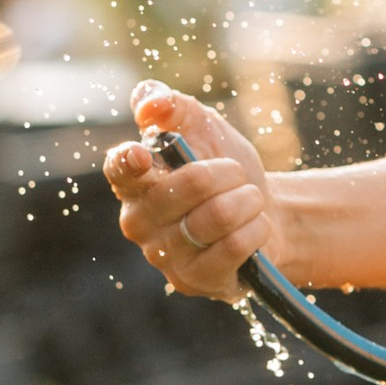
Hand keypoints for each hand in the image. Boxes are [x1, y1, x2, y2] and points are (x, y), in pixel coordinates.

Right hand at [103, 84, 279, 300]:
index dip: (128, 162)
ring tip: (248, 202)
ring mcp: (163, 256)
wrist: (266, 213)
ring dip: (247, 201)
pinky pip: (234, 246)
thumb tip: (150, 104)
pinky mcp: (192, 281)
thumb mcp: (204, 126)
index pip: (119, 170)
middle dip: (228, 173)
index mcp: (133, 181)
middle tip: (237, 175)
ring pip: (217, 217)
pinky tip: (253, 228)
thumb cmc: (225, 167)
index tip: (143, 155)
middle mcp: (138, 221)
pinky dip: (255, 229)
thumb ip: (172, 106)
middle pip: (189, 186)